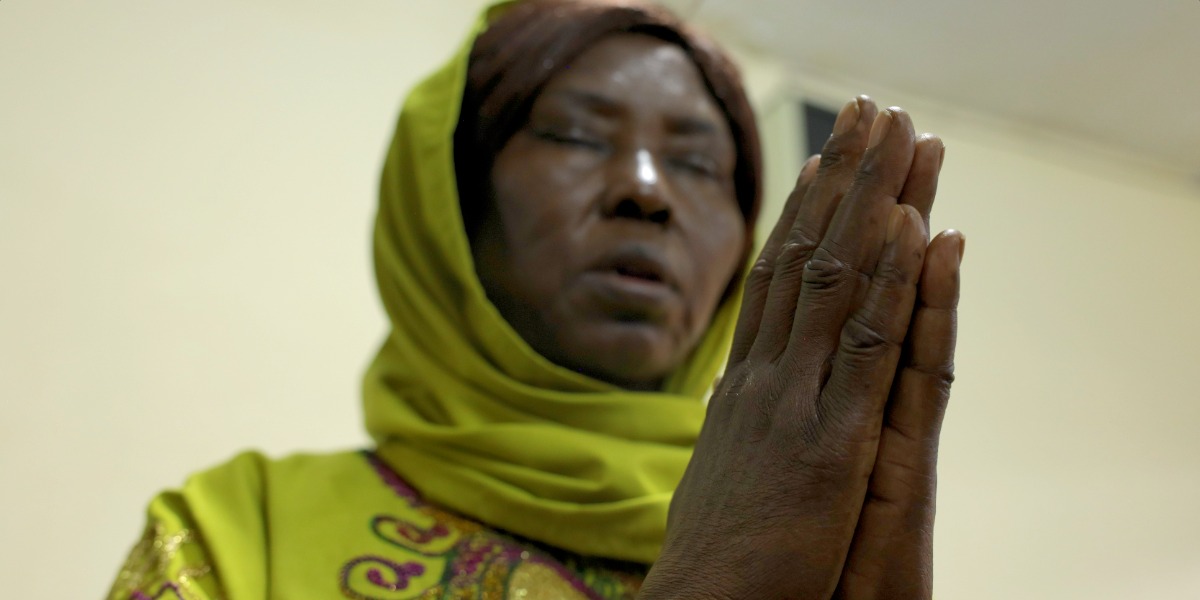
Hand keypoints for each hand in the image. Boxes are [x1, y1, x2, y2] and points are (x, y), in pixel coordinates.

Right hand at [640, 98, 959, 598]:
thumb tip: (720, 389)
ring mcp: (796, 402)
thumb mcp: (718, 470)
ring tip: (899, 137)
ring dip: (874, 203)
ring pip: (838, 283)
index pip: (773, 281)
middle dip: (840, 179)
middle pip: (805, 259)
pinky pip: (867, 348)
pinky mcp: (833, 441)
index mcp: (741, 388)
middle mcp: (764, 378)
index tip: (821, 159)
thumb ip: (728, 420)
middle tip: (864, 111)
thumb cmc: (715, 553)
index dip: (801, 215)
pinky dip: (892, 285)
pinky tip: (913, 231)